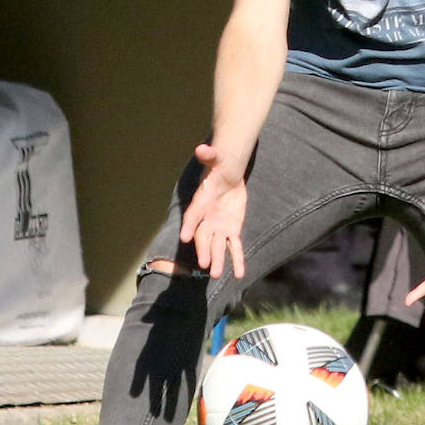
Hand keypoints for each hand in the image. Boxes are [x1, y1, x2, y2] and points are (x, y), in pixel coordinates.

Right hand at [178, 143, 247, 278]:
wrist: (228, 173)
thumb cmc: (219, 165)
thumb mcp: (216, 158)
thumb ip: (209, 155)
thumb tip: (202, 149)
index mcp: (200, 202)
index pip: (193, 215)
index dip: (189, 225)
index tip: (184, 238)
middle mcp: (206, 218)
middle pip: (203, 236)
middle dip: (204, 250)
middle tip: (204, 264)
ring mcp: (219, 227)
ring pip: (217, 246)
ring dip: (217, 260)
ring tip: (215, 275)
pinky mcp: (232, 230)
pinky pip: (235, 247)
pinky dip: (237, 260)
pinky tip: (240, 274)